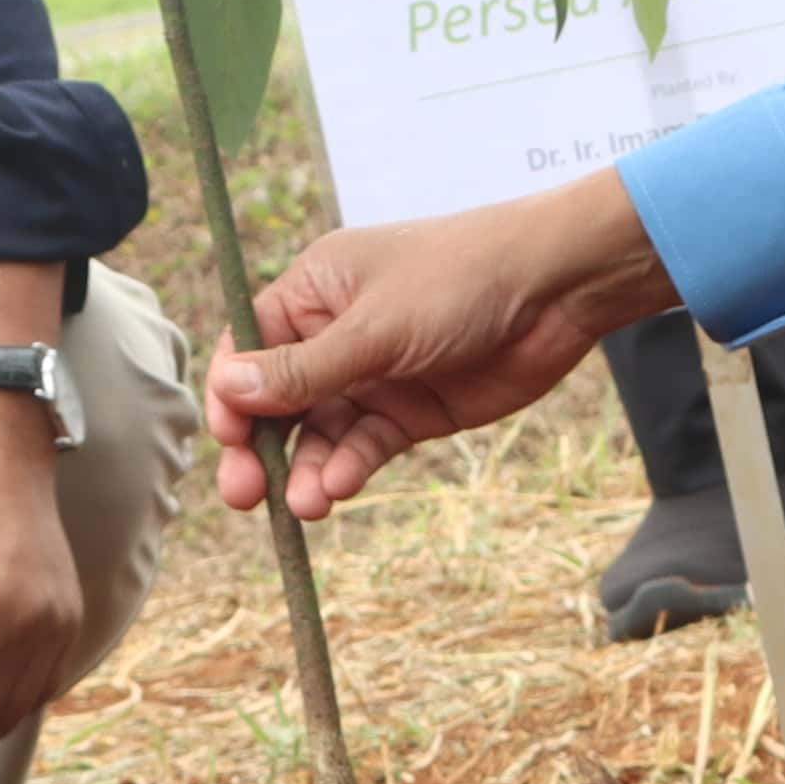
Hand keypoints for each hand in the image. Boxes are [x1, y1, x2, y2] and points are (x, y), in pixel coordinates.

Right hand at [207, 174, 681, 522]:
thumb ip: (304, 369)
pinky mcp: (412, 410)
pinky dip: (349, 466)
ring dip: (306, 468)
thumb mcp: (374, 327)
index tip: (229, 438)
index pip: (249, 349)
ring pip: (321, 432)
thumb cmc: (460, 279)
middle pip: (278, 400)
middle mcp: (337, 333)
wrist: (556, 289)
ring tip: (306, 504)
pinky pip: (366, 445)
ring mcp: (375, 374)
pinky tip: (338, 486)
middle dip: (259, 447)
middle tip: (243, 495)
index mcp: (315, 291)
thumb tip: (228, 390)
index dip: (233, 395)